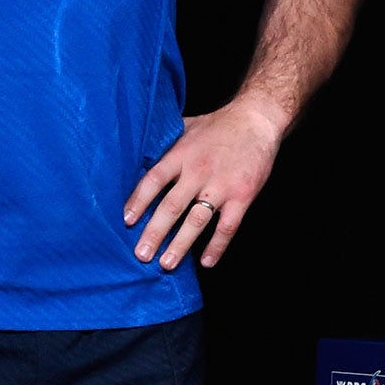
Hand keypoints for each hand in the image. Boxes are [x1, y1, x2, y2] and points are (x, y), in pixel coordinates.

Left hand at [124, 98, 282, 270]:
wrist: (257, 120)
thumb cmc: (219, 125)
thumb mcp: (187, 127)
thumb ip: (166, 144)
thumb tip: (139, 157)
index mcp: (182, 153)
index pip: (154, 180)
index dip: (139, 201)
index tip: (127, 221)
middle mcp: (199, 171)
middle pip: (171, 206)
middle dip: (154, 233)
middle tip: (141, 254)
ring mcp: (221, 185)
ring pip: (196, 221)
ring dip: (180, 245)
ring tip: (166, 264)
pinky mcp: (242, 195)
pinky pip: (227, 226)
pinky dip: (217, 246)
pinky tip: (206, 262)